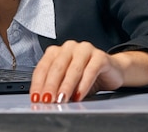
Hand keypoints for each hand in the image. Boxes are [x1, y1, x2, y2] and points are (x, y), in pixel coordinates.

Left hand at [29, 40, 147, 102]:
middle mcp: (70, 47)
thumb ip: (55, 86)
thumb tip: (44, 99)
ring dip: (66, 86)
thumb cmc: (86, 76)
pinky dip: (83, 85)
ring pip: (73, 69)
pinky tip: (79, 95)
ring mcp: (85, 49)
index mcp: (58, 51)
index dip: (38, 84)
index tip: (36, 98)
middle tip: (48, 100)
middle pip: (57, 67)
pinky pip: (90, 71)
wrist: (111, 71)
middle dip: (50, 86)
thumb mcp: (67, 82)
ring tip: (62, 99)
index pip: (43, 67)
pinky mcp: (100, 56)